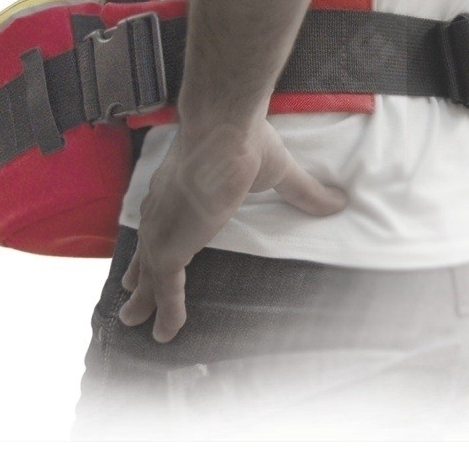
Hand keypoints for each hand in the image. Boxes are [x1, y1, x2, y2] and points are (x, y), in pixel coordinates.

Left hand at [118, 118, 345, 341]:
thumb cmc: (245, 143)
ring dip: (143, 302)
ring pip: (148, 277)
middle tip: (130, 304)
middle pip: (145, 254)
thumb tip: (338, 201)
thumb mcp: (278, 172)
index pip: (162, 224)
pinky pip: (165, 292)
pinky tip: (167, 334)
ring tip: (130, 322)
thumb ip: (304, 191)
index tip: (148, 262)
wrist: (223, 134)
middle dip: (138, 279)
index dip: (155, 245)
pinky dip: (166, 314)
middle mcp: (162, 212)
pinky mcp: (169, 250)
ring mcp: (162, 232)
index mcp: (179, 190)